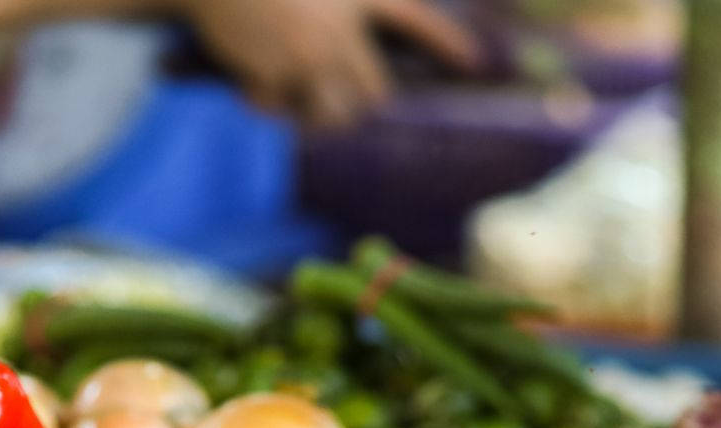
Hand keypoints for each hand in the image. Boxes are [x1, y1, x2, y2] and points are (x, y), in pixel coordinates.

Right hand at [177, 0, 480, 128]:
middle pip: (372, 95)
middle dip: (351, 106)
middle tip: (324, 100)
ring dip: (309, 114)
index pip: (415, 21)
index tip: (473, 61)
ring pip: (329, 116)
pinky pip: (276, 109)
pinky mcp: (274, 75)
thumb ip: (340, 18)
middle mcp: (340, 33)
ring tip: (287, 96)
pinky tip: (248, 78)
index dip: (446, 43)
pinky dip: (261, 101)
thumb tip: (342, 65)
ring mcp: (309, 57)